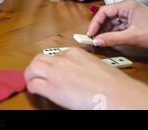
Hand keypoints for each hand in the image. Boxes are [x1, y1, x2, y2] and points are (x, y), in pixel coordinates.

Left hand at [25, 48, 147, 108]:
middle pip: (40, 58)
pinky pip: (33, 84)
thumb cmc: (115, 84)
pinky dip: (32, 87)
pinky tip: (36, 92)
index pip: (56, 54)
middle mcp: (63, 59)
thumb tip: (80, 75)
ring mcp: (55, 72)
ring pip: (32, 68)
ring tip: (32, 82)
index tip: (53, 71)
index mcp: (75, 53)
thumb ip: (84, 66)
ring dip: (30, 75)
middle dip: (37, 66)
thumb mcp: (98, 66)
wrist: (117, 95)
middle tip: (37, 75)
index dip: (52, 64)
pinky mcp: (52, 88)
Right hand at [87, 0, 147, 48]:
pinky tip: (109, 40)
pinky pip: (118, 27)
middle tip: (93, 38)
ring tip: (100, 41)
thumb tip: (97, 41)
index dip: (95, 22)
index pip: (104, 11)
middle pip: (107, 16)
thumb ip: (112, 39)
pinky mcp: (134, 22)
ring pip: (112, 22)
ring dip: (106, 31)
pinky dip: (113, 34)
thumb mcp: (132, 37)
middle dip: (100, 28)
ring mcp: (130, 15)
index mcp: (126, 5)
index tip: (90, 33)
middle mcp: (127, 8)